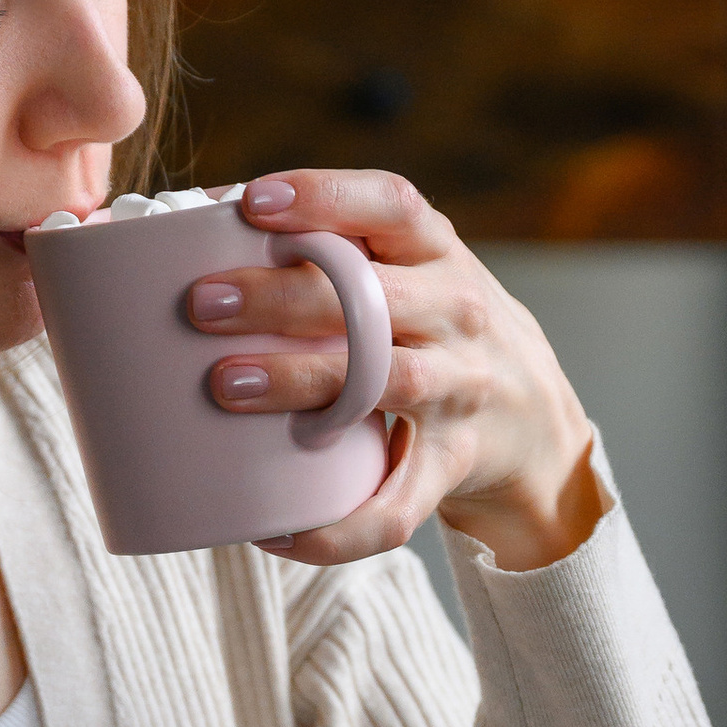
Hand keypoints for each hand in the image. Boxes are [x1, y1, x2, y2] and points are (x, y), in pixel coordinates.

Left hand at [186, 169, 603, 569]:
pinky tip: (273, 530)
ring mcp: (460, 392)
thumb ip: (337, 248)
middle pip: (370, 298)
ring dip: (300, 381)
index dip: (323, 196)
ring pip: (382, 384)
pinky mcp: (451, 466)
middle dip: (280, 298)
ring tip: (224, 386)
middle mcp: (457, 315)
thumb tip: (190, 230)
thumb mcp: (414, 270)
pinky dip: (336, 528)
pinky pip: (396, 507)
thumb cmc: (437, 329)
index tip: (252, 202)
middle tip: (201, 305)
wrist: (536, 421)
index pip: (389, 205)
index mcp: (438, 253)